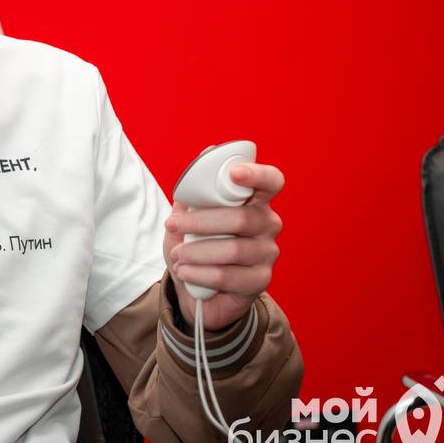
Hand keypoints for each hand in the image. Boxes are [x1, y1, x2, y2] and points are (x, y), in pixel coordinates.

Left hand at [163, 162, 283, 330]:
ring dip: (195, 252)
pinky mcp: (260, 280)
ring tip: (177, 255)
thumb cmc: (195, 245)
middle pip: (241, 218)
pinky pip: (227, 275)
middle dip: (199, 221)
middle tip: (172, 225)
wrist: (196, 288)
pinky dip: (198, 273)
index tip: (234, 173)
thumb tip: (206, 153)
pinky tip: (184, 271)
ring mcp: (267, 253)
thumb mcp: (187, 217)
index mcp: (255, 201)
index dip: (257, 174)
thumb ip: (194, 192)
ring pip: (233, 249)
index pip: (271, 181)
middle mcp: (268, 224)